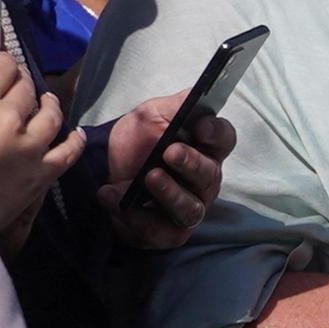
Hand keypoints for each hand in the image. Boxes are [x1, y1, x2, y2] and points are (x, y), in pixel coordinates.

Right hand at [0, 34, 78, 247]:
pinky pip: (68, 152)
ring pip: (50, 115)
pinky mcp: (39, 176)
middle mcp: (8, 118)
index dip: (1, 64)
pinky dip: (73, 140)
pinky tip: (73, 134)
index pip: (2, 64)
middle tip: (15, 88)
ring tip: (44, 102)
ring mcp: (28, 148)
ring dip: (48, 105)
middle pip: (26, 88)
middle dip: (21, 84)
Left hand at [97, 96, 233, 251]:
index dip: (216, 134)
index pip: (224, 140)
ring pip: (190, 208)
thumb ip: (176, 106)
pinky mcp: (166, 233)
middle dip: (192, 164)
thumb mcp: (151, 115)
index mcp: (205, 149)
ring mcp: (188, 209)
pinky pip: (159, 231)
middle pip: (210, 177)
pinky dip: (136, 218)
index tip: (200, 126)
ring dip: (170, 194)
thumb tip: (197, 94)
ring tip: (148, 178)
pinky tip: (114, 197)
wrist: (104, 169)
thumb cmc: (137, 142)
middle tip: (170, 152)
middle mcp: (203, 182)